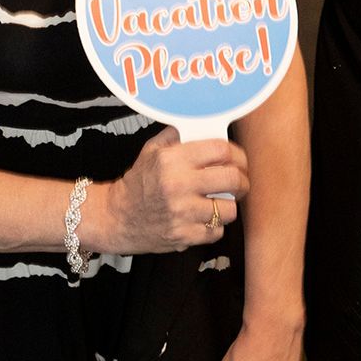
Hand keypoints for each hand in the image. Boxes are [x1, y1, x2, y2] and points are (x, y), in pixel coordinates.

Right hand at [90, 128, 247, 256]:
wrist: (117, 218)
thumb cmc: (138, 183)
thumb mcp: (151, 151)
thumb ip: (177, 136)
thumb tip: (205, 125)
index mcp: (172, 160)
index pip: (221, 150)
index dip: (236, 154)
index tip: (237, 159)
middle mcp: (178, 185)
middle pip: (233, 179)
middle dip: (242, 181)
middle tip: (239, 182)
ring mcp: (182, 213)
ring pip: (230, 209)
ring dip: (228, 206)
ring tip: (219, 202)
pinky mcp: (184, 236)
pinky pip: (217, 231)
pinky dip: (214, 226)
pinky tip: (203, 219)